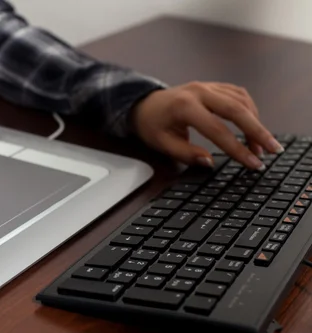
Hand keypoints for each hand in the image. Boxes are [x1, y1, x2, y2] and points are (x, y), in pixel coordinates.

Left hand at [131, 81, 282, 169]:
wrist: (143, 104)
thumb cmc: (151, 125)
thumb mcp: (162, 144)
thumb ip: (186, 154)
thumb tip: (210, 163)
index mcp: (184, 107)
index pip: (217, 130)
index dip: (237, 149)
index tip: (253, 163)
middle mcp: (199, 92)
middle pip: (236, 110)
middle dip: (258, 131)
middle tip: (273, 151)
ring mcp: (207, 86)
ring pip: (241, 100)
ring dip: (255, 122)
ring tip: (261, 145)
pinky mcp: (213, 86)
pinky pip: (238, 94)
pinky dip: (249, 110)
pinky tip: (253, 125)